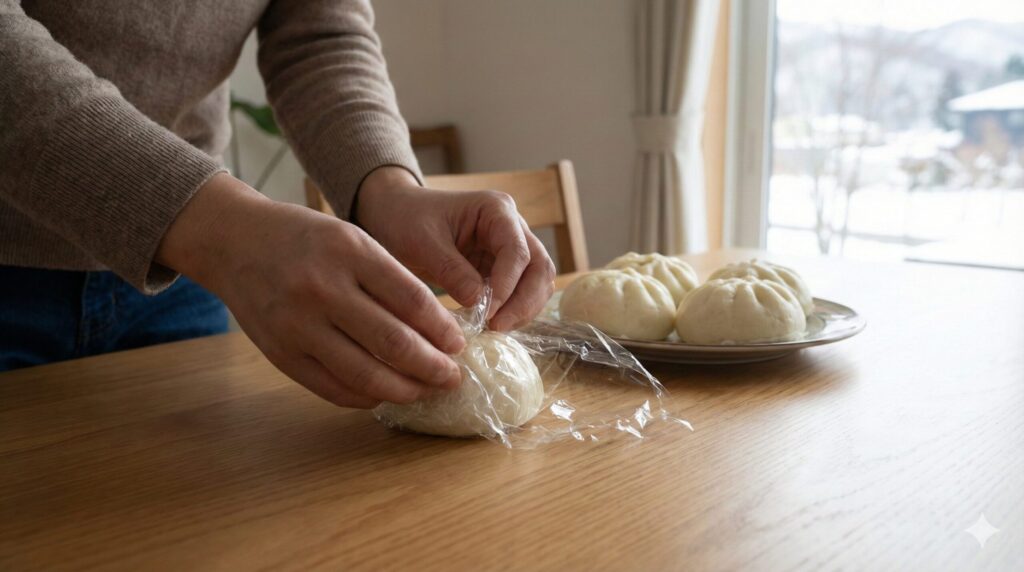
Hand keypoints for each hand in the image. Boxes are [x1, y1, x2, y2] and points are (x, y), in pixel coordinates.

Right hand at [157, 174, 464, 407]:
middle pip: (393, 342)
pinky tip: (385, 394)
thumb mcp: (351, 238)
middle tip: (453, 377)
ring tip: (425, 391)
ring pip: (366, 374)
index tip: (460, 345)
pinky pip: (333, 389)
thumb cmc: (304, 239)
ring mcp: (298, 325)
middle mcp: (323, 288)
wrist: (234, 242)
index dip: (443, 330)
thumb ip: (390, 279)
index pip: (412, 300)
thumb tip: (438, 330)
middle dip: (433, 367)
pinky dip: (366, 397)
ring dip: (405, 389)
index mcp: (349, 251)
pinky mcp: (281, 354)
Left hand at [356, 167, 555, 330]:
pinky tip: (491, 326)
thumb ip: (451, 269)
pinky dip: (512, 311)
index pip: (517, 250)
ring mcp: (510, 249)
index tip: (488, 312)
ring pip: (536, 283)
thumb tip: (478, 302)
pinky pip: (519, 293)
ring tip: (495, 330)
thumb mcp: (422, 241)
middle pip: (539, 267)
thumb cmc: (406, 220)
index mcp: (496, 210)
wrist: (395, 217)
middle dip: (524, 301)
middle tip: (498, 327)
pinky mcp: (501, 270)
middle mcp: (512, 227)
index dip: (507, 284)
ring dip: (523, 309)